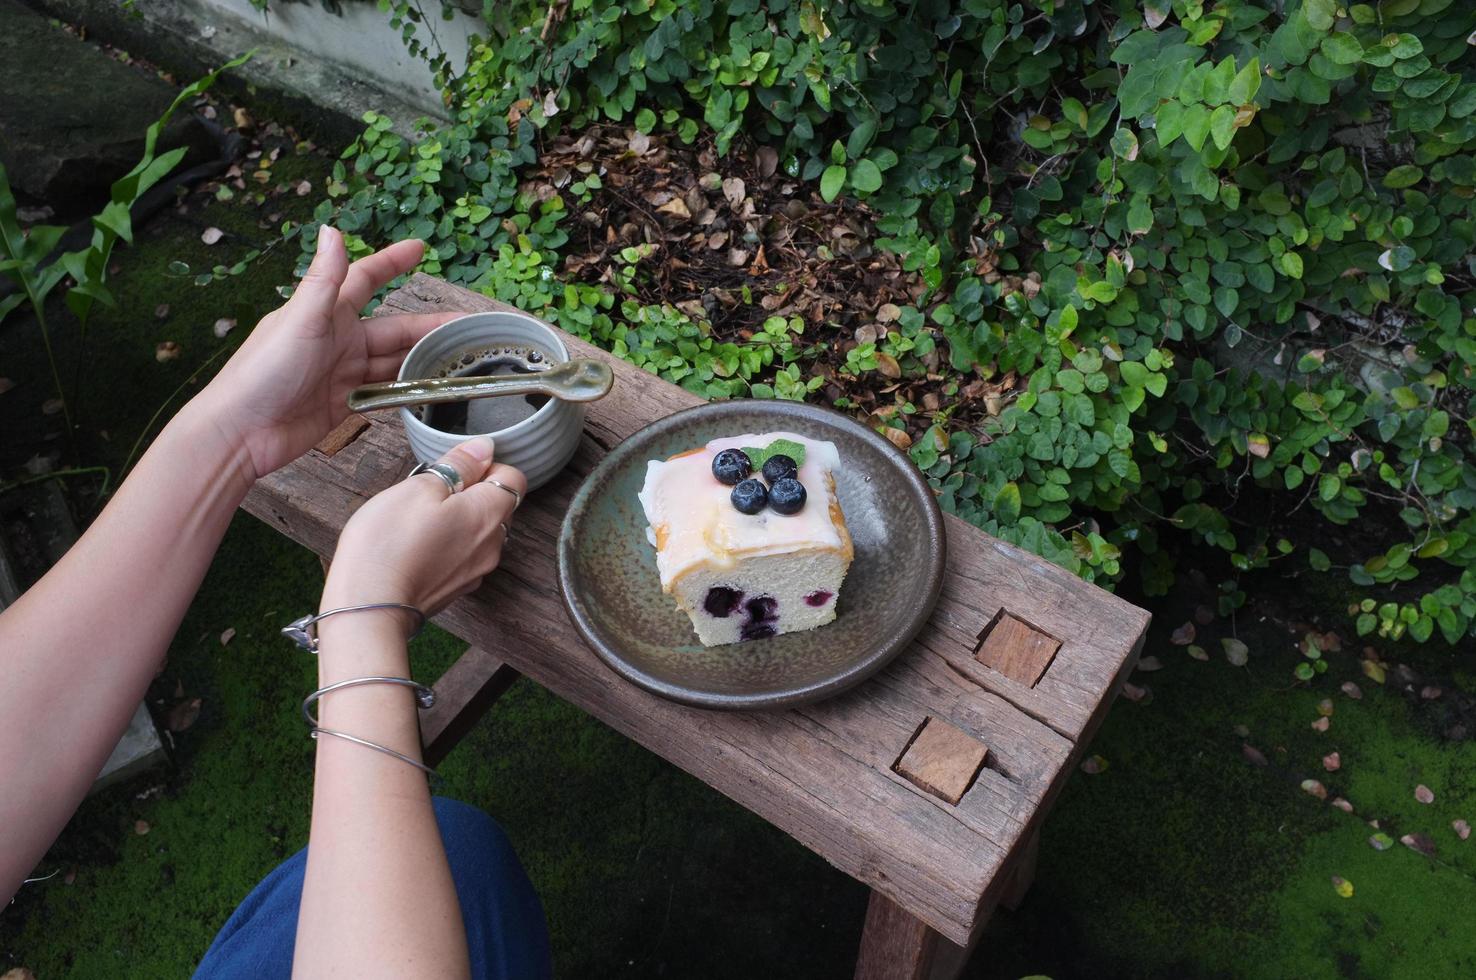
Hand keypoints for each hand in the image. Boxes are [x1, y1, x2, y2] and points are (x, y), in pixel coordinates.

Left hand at [194, 226, 459, 479]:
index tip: (420, 248)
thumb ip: (323, 278)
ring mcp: (343, 372)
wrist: (242, 431)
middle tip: (469, 327)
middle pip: (395, 328)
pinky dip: (408, 390)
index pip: (367, 278)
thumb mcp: (299, 320)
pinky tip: (432, 391)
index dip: (393, 263)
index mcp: (327, 313)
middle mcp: (339, 339)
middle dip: (430, 326)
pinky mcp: (346, 404)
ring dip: (425, 359)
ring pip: (395, 361)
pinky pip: (385, 392)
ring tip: (462, 361)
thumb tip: (332, 227)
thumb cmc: (264, 371)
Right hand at [322, 437, 526, 617]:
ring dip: (459, 520)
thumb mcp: (419, 487)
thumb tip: (484, 447)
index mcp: (490, 513)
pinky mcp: (457, 587)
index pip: (513, 477)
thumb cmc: (389, 544)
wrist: (369, 606)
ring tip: (419, 521)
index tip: (456, 469)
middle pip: (498, 505)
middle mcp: (493, 544)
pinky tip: (417, 546)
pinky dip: (448, 545)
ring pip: (480, 531)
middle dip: (471, 492)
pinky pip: (464, 555)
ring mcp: (477, 570)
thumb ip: (459, 465)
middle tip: (431, 493)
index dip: (487, 466)